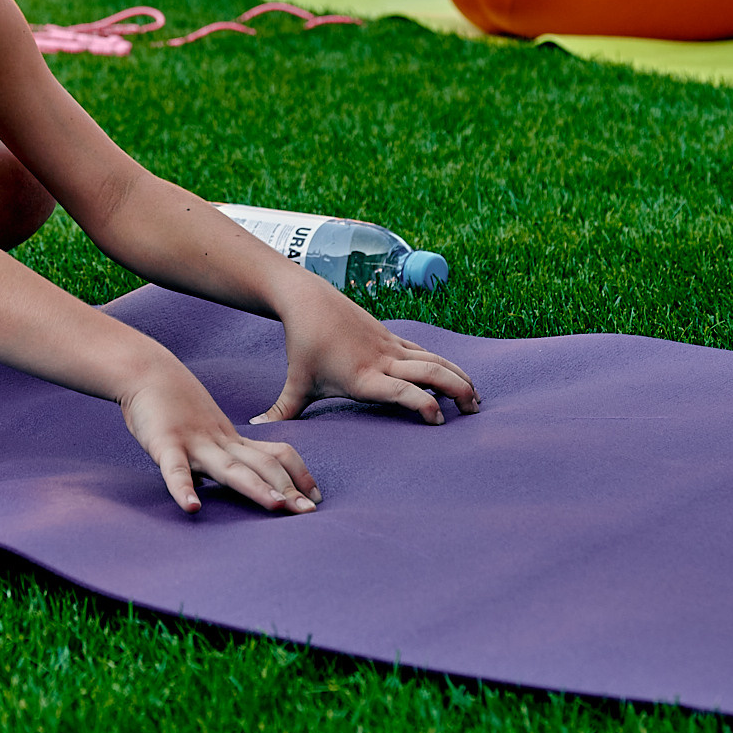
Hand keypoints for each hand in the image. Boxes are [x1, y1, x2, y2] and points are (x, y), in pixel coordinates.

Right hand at [120, 362, 318, 513]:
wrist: (147, 372)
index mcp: (232, 441)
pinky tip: (192, 508)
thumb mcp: (207, 433)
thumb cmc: (176, 405)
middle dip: (287, 488)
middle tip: (309, 512)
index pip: (276, 455)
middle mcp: (220, 442)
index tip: (315, 496)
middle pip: (262, 465)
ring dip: (256, 488)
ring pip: (230, 468)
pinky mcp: (164, 443)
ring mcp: (194, 443)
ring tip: (277, 506)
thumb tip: (226, 483)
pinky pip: (174, 469)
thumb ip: (220, 457)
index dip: (298, 473)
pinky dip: (183, 488)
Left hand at [256, 285, 480, 424]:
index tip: (438, 420)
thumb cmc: (304, 347)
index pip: (400, 391)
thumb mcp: (297, 384)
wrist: (309, 301)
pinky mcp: (393, 338)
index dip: (421, 404)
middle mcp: (383, 361)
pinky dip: (446, 365)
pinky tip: (459, 378)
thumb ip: (283, 412)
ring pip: (434, 360)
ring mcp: (391, 346)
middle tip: (475, 411)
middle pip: (429, 373)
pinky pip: (426, 352)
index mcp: (363, 377)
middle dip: (456, 391)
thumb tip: (254, 431)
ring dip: (458, 378)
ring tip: (477, 400)